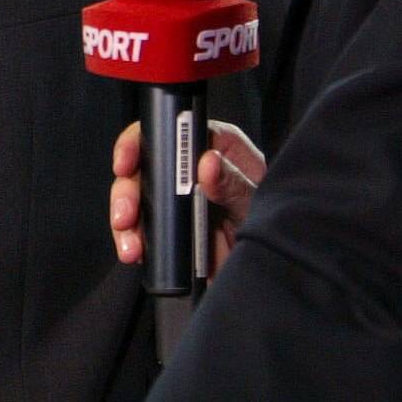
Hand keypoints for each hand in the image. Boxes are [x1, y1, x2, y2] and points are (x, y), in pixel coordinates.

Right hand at [110, 119, 265, 274]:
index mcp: (215, 148)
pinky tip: (135, 252)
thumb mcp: (258, 202)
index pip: (169, 132)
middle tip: (126, 214)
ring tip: (131, 244)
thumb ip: (234, 184)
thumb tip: (207, 162)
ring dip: (126, 221)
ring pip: (136, 199)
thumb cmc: (276, 223)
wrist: (275, 269)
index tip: (126, 163)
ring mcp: (178, 201)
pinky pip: (141, 230)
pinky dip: (133, 241)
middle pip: (144, 166)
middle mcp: (192, 170)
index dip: (140, 142)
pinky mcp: (171, 228)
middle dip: (127, 190)